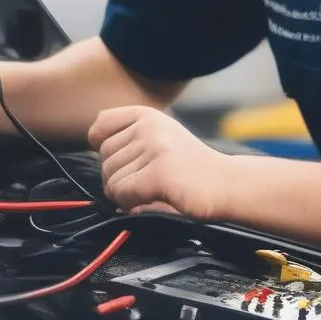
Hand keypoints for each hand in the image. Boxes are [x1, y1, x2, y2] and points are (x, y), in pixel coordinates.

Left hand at [88, 106, 231, 218]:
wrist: (228, 184)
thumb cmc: (192, 169)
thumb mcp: (161, 138)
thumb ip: (130, 138)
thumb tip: (92, 146)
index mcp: (148, 115)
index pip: (100, 125)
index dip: (102, 148)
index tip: (123, 162)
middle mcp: (149, 127)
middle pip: (103, 157)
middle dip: (116, 178)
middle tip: (140, 186)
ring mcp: (155, 148)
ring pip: (110, 178)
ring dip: (124, 194)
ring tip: (149, 194)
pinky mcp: (159, 173)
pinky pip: (122, 193)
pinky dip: (130, 204)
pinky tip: (149, 201)